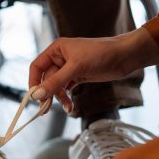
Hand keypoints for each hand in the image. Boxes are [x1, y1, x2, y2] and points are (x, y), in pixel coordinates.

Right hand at [29, 28, 158, 112]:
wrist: (125, 56)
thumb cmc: (102, 53)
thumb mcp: (76, 68)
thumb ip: (55, 82)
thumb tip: (37, 94)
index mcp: (56, 50)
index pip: (37, 67)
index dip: (33, 82)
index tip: (34, 96)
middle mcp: (60, 58)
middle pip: (46, 79)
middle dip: (48, 94)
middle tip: (46, 109)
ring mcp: (69, 68)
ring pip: (56, 86)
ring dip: (59, 98)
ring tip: (66, 107)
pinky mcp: (78, 76)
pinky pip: (66, 89)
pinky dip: (66, 98)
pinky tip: (70, 106)